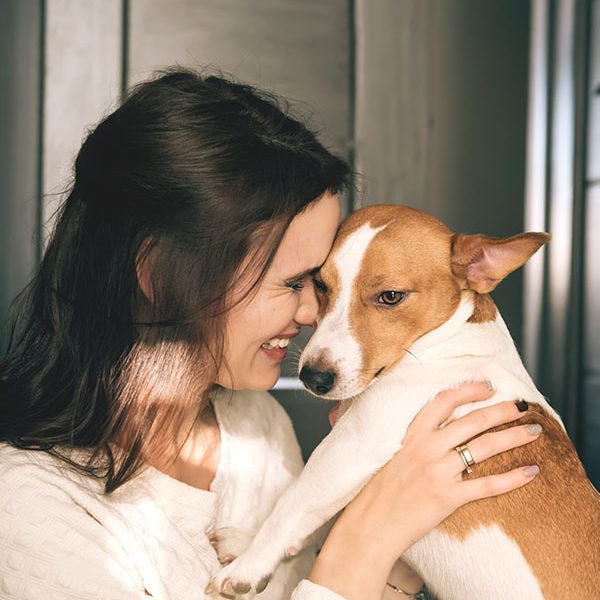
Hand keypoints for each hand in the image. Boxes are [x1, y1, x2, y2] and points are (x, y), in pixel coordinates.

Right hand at [310, 382, 540, 598]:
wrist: (369, 525)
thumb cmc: (376, 491)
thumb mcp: (387, 454)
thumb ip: (406, 438)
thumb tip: (418, 425)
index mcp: (411, 435)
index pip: (443, 401)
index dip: (468, 390)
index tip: (487, 386)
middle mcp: (426, 448)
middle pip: (472, 421)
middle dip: (502, 410)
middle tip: (522, 405)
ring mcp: (438, 472)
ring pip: (484, 447)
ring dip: (513, 437)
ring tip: (533, 431)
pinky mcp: (447, 497)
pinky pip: (486, 485)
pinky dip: (511, 478)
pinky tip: (530, 471)